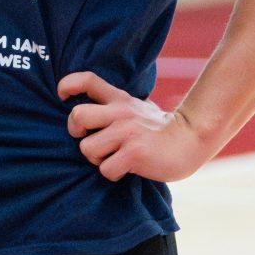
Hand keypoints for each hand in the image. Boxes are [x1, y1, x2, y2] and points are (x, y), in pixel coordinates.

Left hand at [57, 71, 214, 182]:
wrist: (192, 139)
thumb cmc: (161, 129)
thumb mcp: (137, 108)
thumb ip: (115, 107)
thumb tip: (87, 115)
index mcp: (119, 99)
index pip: (87, 80)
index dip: (67, 85)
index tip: (62, 96)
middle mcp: (120, 112)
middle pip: (77, 116)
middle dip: (75, 132)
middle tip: (87, 139)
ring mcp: (126, 132)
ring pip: (87, 148)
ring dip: (96, 159)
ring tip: (112, 158)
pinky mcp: (134, 153)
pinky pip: (105, 169)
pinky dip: (112, 173)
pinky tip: (126, 169)